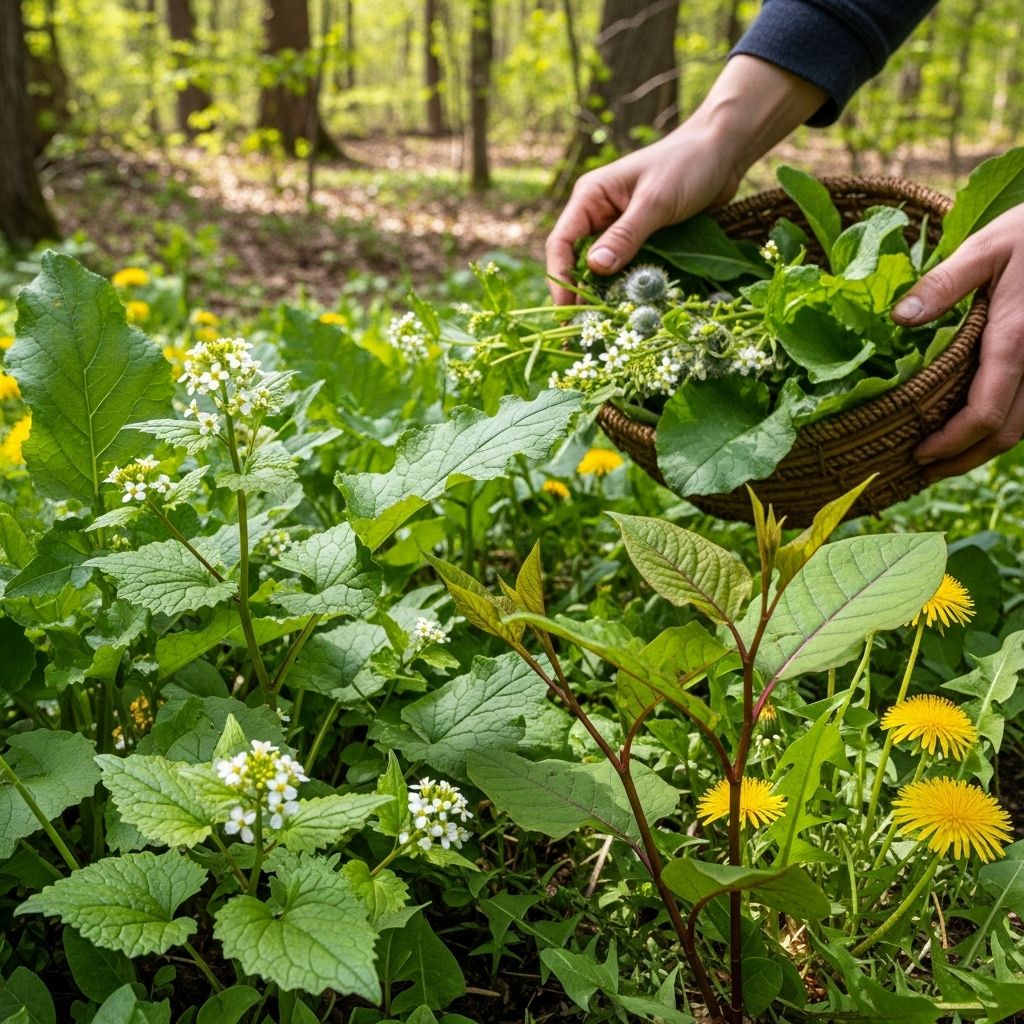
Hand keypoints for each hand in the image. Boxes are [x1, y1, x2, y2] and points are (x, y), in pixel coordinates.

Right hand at [544, 56, 827, 305]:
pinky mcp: (641, 241)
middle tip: (582, 332)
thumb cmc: (687, 164)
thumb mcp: (656, 201)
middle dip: (578, 296)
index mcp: (590, 197)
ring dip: (602, 297)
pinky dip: (625, 290)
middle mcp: (599, 215)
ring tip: (602, 330)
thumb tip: (594, 269)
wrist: (723, 152)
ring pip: (601, 271)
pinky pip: (626, 270)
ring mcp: (619, 230)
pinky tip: (628, 312)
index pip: (562, 243)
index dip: (560, 278)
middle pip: (577, 262)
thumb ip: (626, 235)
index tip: (567, 310)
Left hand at [891, 203, 1023, 480]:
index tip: (918, 455)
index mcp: (1015, 340)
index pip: (984, 414)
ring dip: (982, 451)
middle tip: (921, 472)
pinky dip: (1000, 428)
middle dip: (963, 461)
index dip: (951, 443)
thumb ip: (943, 284)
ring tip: (942, 461)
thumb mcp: (986, 247)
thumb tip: (900, 317)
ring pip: (1023, 428)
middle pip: (1005, 434)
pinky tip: (970, 429)